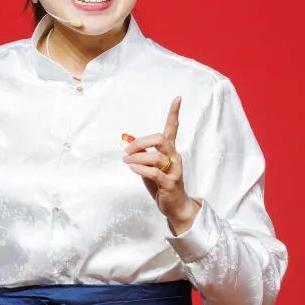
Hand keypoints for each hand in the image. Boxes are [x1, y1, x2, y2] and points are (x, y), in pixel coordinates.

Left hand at [121, 95, 200, 233]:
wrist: (177, 207)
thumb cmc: (163, 185)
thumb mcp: (150, 168)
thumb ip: (143, 156)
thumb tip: (129, 145)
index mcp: (171, 151)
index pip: (173, 129)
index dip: (174, 113)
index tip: (178, 98)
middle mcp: (175, 157)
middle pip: (160, 139)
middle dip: (141, 142)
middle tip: (127, 150)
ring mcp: (174, 170)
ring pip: (155, 156)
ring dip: (137, 157)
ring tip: (126, 161)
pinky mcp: (170, 183)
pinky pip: (154, 172)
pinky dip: (140, 168)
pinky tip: (132, 168)